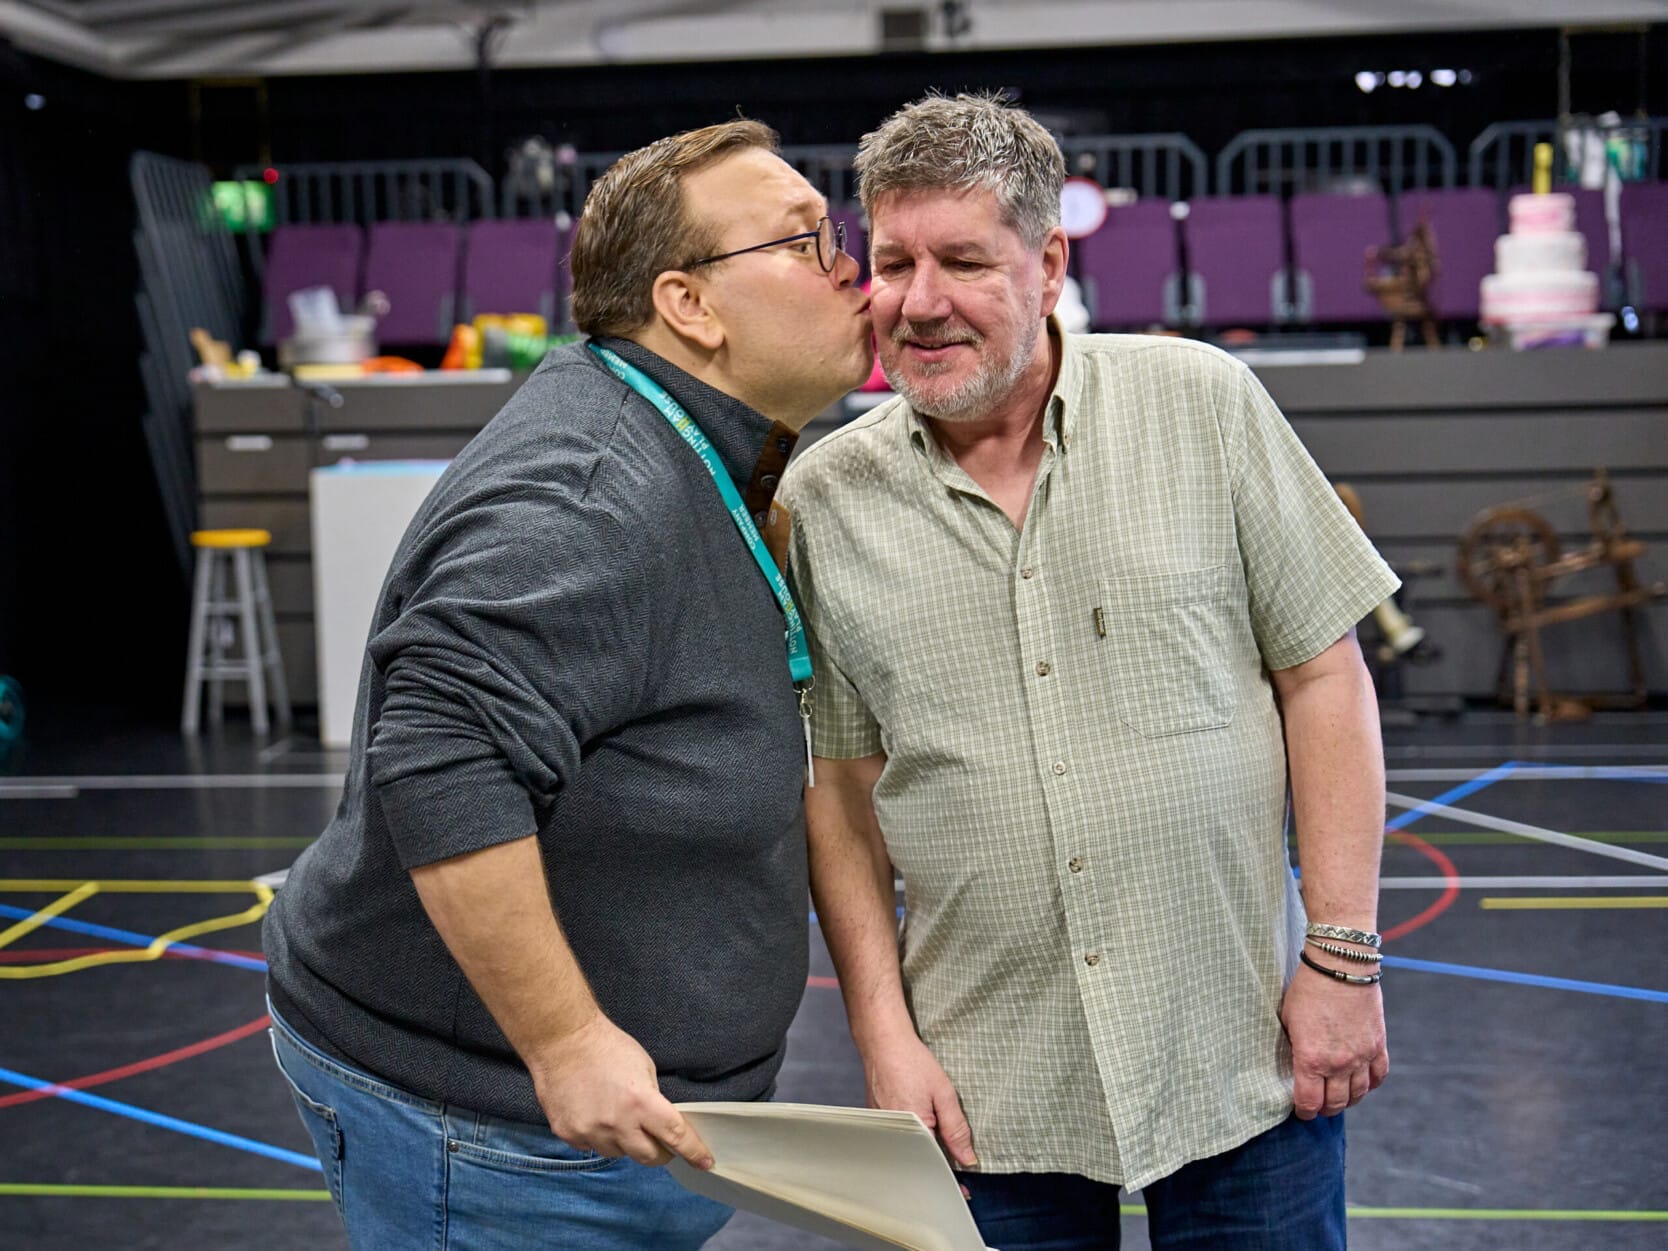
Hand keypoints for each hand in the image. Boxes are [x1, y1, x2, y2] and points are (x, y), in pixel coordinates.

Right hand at [525, 1013, 713, 1169]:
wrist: (562, 1040)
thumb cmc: (607, 1047)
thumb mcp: (644, 1067)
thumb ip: (653, 1100)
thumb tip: (660, 1124)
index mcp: (641, 1102)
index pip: (675, 1136)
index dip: (693, 1151)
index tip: (705, 1162)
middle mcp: (617, 1123)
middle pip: (648, 1157)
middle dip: (659, 1152)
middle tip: (660, 1141)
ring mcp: (590, 1131)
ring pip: (618, 1153)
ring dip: (625, 1142)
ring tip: (616, 1114)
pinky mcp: (569, 1134)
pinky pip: (591, 1146)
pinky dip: (598, 1136)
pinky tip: (594, 1113)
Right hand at [862, 1030, 977, 1167]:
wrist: (884, 1043)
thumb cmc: (911, 1062)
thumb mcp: (944, 1093)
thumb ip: (956, 1128)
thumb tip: (967, 1158)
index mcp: (913, 1130)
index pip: (935, 1165)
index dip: (952, 1176)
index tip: (965, 1189)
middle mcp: (894, 1135)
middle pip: (922, 1159)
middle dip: (939, 1160)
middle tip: (954, 1153)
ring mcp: (884, 1129)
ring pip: (910, 1149)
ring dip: (925, 1146)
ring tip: (930, 1120)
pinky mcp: (878, 1123)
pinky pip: (899, 1138)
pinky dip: (913, 1134)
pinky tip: (919, 1117)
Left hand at [1280, 964, 1388, 1119]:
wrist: (1341, 966)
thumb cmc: (1307, 989)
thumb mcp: (1288, 1019)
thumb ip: (1294, 1046)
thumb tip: (1295, 1064)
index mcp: (1311, 1059)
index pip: (1309, 1102)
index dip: (1304, 1111)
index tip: (1301, 1111)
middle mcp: (1338, 1064)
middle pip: (1335, 1103)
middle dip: (1324, 1109)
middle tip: (1318, 1107)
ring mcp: (1361, 1056)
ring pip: (1357, 1094)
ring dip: (1347, 1101)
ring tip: (1338, 1097)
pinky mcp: (1378, 1045)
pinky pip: (1378, 1077)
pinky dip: (1370, 1085)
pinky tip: (1361, 1084)